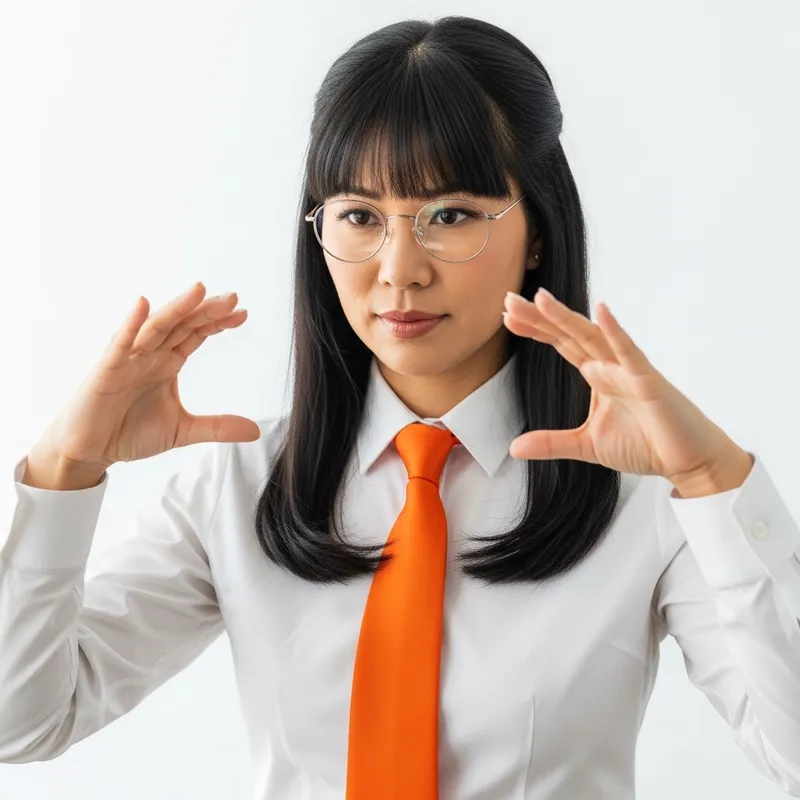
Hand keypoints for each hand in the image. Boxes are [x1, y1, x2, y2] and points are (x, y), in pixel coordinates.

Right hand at [33, 282, 259, 473]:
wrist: (89, 451)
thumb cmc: (129, 432)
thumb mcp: (182, 431)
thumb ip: (216, 427)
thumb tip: (254, 430)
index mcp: (168, 363)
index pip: (196, 334)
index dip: (217, 322)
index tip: (243, 313)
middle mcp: (150, 355)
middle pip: (182, 325)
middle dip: (206, 310)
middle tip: (232, 297)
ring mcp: (128, 359)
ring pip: (155, 328)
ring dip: (177, 308)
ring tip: (199, 290)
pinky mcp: (107, 371)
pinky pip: (120, 345)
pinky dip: (131, 325)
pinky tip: (143, 305)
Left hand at [502, 287, 752, 494]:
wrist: (689, 461)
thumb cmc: (646, 444)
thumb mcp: (587, 445)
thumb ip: (551, 443)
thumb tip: (514, 448)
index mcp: (597, 375)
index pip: (560, 344)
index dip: (535, 329)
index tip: (508, 317)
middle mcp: (610, 366)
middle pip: (569, 334)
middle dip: (539, 317)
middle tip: (509, 300)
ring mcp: (629, 370)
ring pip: (593, 337)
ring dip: (566, 318)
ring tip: (540, 299)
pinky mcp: (649, 382)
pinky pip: (630, 354)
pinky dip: (616, 332)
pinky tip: (601, 312)